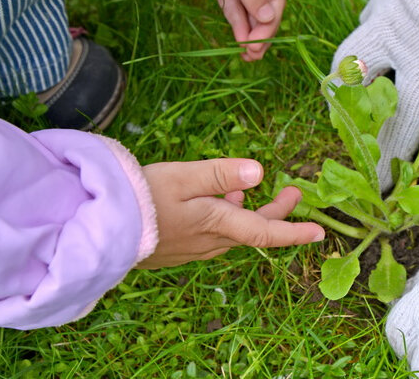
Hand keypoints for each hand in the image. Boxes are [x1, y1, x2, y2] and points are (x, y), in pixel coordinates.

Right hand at [137, 158, 322, 268]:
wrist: (97, 230)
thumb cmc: (140, 198)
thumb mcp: (183, 177)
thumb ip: (222, 173)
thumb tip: (260, 172)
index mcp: (218, 224)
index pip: (266, 232)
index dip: (295, 231)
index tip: (321, 232)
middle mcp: (211, 241)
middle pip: (254, 229)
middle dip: (277, 212)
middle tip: (293, 192)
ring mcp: (194, 248)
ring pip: (233, 231)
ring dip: (249, 212)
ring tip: (250, 191)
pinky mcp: (178, 248)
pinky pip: (213, 234)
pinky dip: (224, 216)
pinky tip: (215, 200)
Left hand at [159, 0, 285, 60]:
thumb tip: (268, 17)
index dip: (270, 23)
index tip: (260, 42)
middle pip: (263, 9)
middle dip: (261, 32)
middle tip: (253, 55)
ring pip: (248, 12)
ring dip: (249, 33)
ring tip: (248, 55)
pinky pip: (232, 9)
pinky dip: (237, 25)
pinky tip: (239, 40)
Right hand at [333, 0, 418, 188]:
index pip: (400, 123)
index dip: (388, 161)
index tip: (378, 188)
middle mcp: (399, 35)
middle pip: (349, 79)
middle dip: (345, 109)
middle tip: (353, 127)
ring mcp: (391, 0)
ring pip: (355, 40)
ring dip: (352, 69)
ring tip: (367, 81)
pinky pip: (374, 8)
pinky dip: (375, 29)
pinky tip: (397, 27)